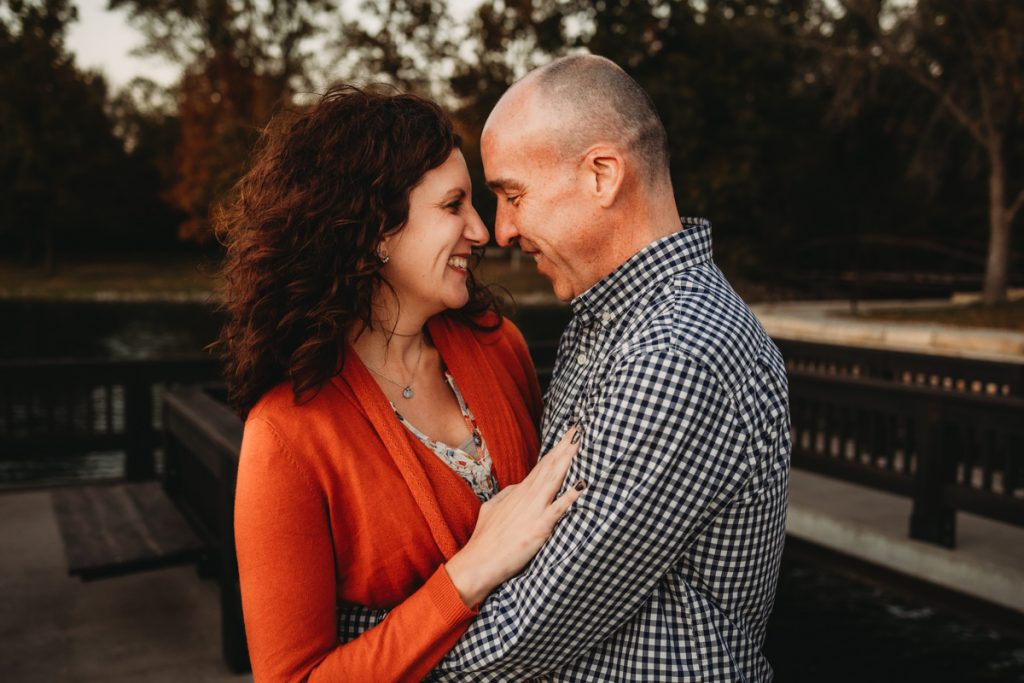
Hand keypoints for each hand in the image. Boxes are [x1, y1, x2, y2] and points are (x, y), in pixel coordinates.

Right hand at [445, 426, 585, 607]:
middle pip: (550, 466)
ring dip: (568, 460)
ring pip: (554, 479)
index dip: (556, 450)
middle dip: (565, 447)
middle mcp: (528, 496)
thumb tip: (517, 488)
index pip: (542, 466)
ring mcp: (534, 510)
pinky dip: (570, 497)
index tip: (569, 436)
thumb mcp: (492, 509)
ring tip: (580, 442)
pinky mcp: (539, 528)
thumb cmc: (485, 539)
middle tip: (580, 428)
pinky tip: (582, 485)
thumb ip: (506, 496)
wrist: (477, 562)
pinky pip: (558, 509)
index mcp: (519, 492)